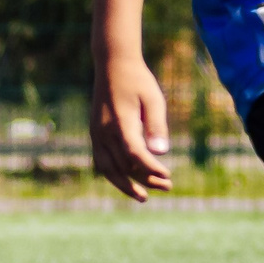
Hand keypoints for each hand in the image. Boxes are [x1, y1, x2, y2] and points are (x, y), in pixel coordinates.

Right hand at [90, 58, 173, 200]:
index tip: (168, 175)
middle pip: (123, 165)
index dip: (151, 168)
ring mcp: (96, 133)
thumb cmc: (138, 81)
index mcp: (120, 122)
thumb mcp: (153, 99)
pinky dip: (113, 175)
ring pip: (108, 168)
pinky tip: (127, 182)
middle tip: (168, 187)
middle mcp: (104, 131)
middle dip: (145, 180)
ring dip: (126, 184)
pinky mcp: (95, 133)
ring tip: (143, 197)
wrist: (112, 65)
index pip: (135, 154)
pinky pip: (101, 161)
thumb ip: (156, 125)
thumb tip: (162, 152)